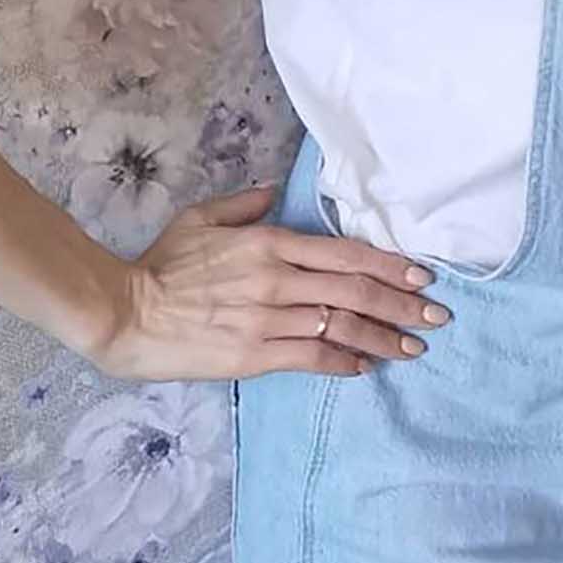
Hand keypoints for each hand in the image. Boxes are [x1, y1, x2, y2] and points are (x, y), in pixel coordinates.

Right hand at [88, 182, 452, 382]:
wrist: (125, 312)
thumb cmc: (161, 264)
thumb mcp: (202, 218)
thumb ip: (245, 206)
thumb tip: (274, 195)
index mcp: (270, 243)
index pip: (346, 253)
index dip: (390, 265)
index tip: (423, 275)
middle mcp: (278, 279)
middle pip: (356, 291)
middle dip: (403, 304)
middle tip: (437, 315)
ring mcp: (267, 318)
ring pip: (342, 326)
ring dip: (384, 338)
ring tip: (414, 347)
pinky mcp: (253, 354)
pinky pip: (311, 357)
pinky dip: (344, 362)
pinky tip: (366, 367)